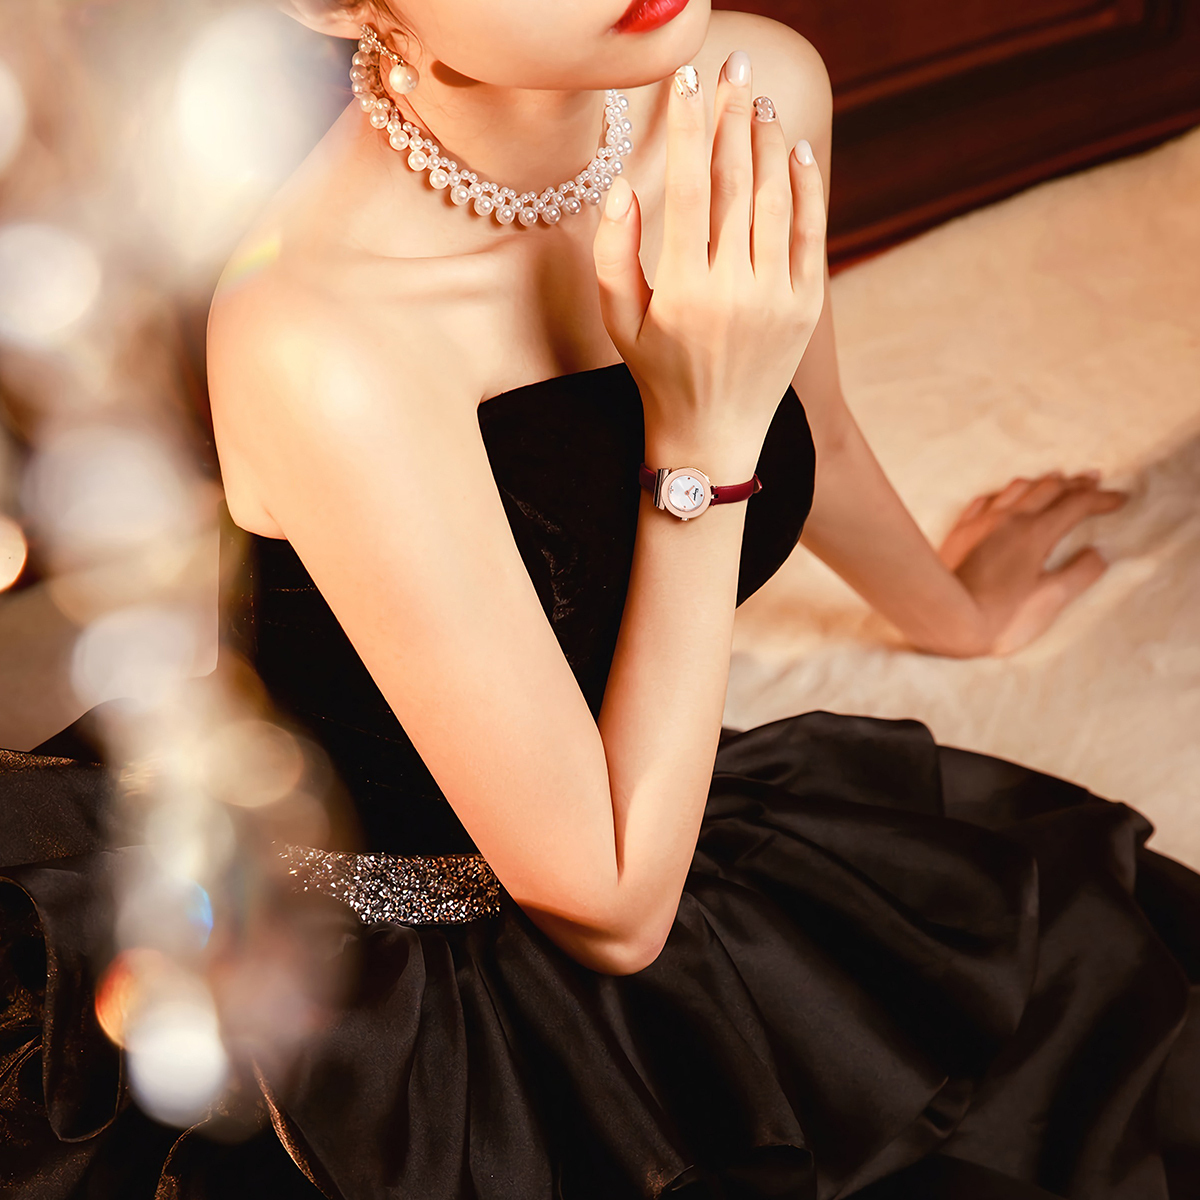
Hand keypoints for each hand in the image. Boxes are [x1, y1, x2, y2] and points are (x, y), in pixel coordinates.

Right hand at [592, 54, 826, 478]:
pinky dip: (806, 188)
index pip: (691, 188)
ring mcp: (778, 298)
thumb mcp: (617, 319)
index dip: (690, 128)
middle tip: (733, 68)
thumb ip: (613, 252)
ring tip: (759, 102)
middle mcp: (736, 290)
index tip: (687, 82)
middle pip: (738, 182)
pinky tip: (797, 151)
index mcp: (685, 290)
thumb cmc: (657, 372)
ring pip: (776, 200)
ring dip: (769, 143)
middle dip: (733, 116)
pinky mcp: (806, 307)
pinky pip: (810, 234)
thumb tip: (624, 186)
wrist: (713, 434)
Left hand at [938, 472, 1126, 655]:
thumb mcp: (1050, 600)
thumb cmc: (999, 617)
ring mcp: (981, 522)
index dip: (1102, 499)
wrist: (941, 618)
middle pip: (1049, 489)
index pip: (1077, 505)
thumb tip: (1099, 553)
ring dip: (1042, 482)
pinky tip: (1004, 497)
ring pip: (1017, 488)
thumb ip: (1080, 573)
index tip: (1121, 499)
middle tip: (1095, 480)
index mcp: (1036, 533)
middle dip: (1076, 484)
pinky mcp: (959, 532)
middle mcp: (1009, 519)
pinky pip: (985, 501)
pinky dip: (1005, 494)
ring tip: (1056, 480)